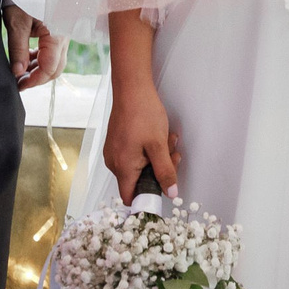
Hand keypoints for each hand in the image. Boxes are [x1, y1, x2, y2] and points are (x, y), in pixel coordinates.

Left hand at [1, 1, 63, 89]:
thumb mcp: (16, 22)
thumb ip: (17, 49)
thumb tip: (17, 73)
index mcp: (57, 33)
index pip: (49, 68)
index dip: (33, 80)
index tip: (18, 85)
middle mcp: (64, 35)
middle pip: (56, 68)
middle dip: (37, 78)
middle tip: (18, 82)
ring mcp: (63, 34)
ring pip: (56, 61)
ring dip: (39, 69)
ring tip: (19, 71)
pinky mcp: (58, 31)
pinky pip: (54, 52)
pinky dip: (41, 59)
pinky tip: (28, 59)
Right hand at [103, 79, 182, 203]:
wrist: (132, 89)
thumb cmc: (143, 114)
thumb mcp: (159, 145)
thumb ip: (165, 172)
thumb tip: (170, 193)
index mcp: (122, 167)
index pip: (130, 197)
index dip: (147, 198)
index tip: (164, 190)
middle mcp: (114, 162)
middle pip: (138, 181)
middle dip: (159, 171)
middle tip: (173, 155)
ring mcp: (115, 152)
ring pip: (139, 166)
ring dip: (157, 158)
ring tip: (168, 140)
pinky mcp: (118, 143)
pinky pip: (134, 155)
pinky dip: (149, 150)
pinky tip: (159, 137)